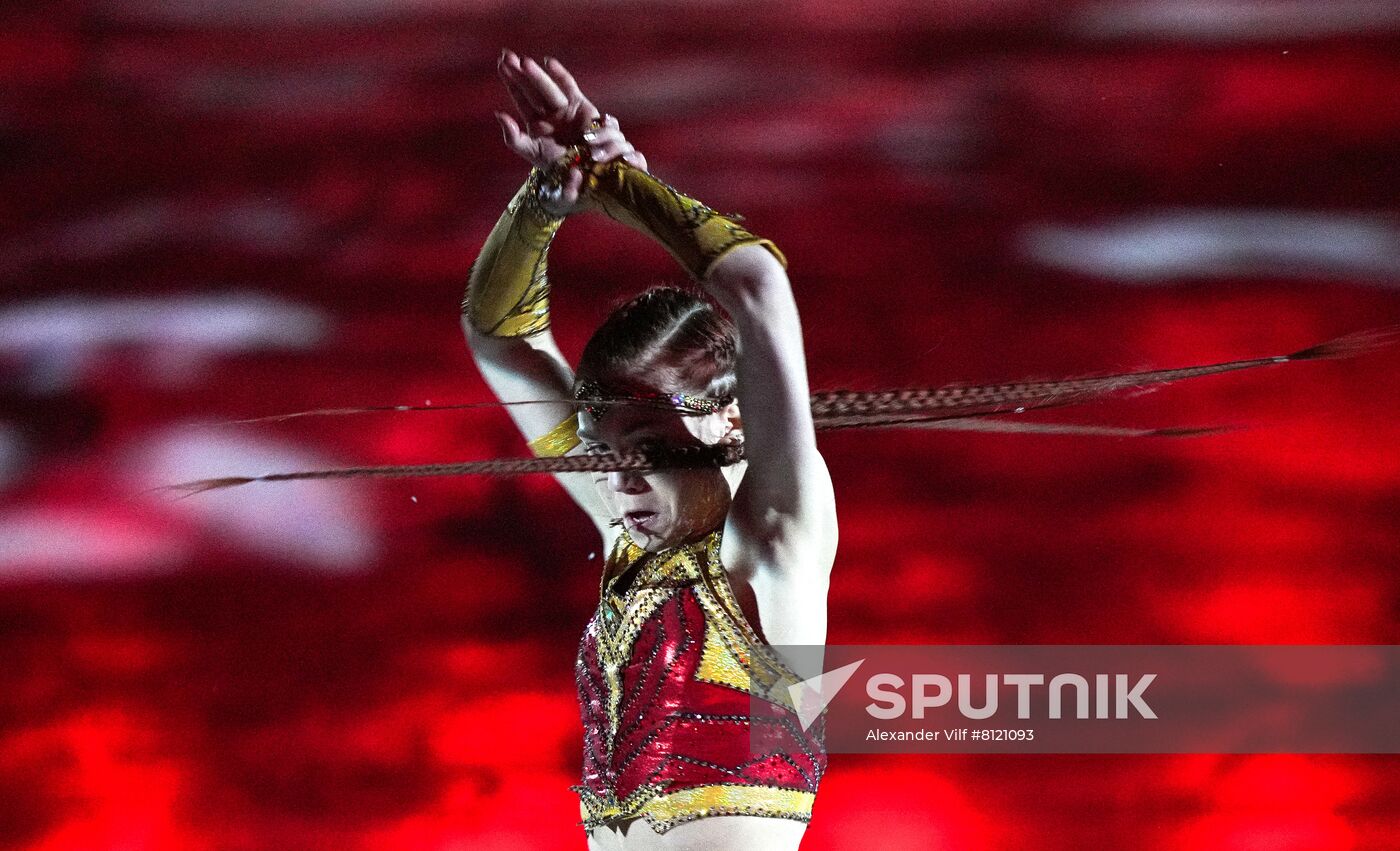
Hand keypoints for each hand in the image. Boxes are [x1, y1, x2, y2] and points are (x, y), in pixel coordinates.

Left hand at [495, 50, 647, 215]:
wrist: (587, 176)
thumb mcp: (531, 153)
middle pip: (532, 89)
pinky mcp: (583, 108)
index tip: (500, 64)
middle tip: (507, 55)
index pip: (521, 98)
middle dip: (520, 72)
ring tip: (523, 62)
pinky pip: (570, 88)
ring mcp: (566, 110)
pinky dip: (561, 75)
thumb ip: (513, 137)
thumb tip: (499, 114)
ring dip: (536, 75)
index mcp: (536, 124)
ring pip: (547, 87)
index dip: (511, 81)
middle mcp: (550, 114)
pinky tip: (549, 63)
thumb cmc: (558, 169)